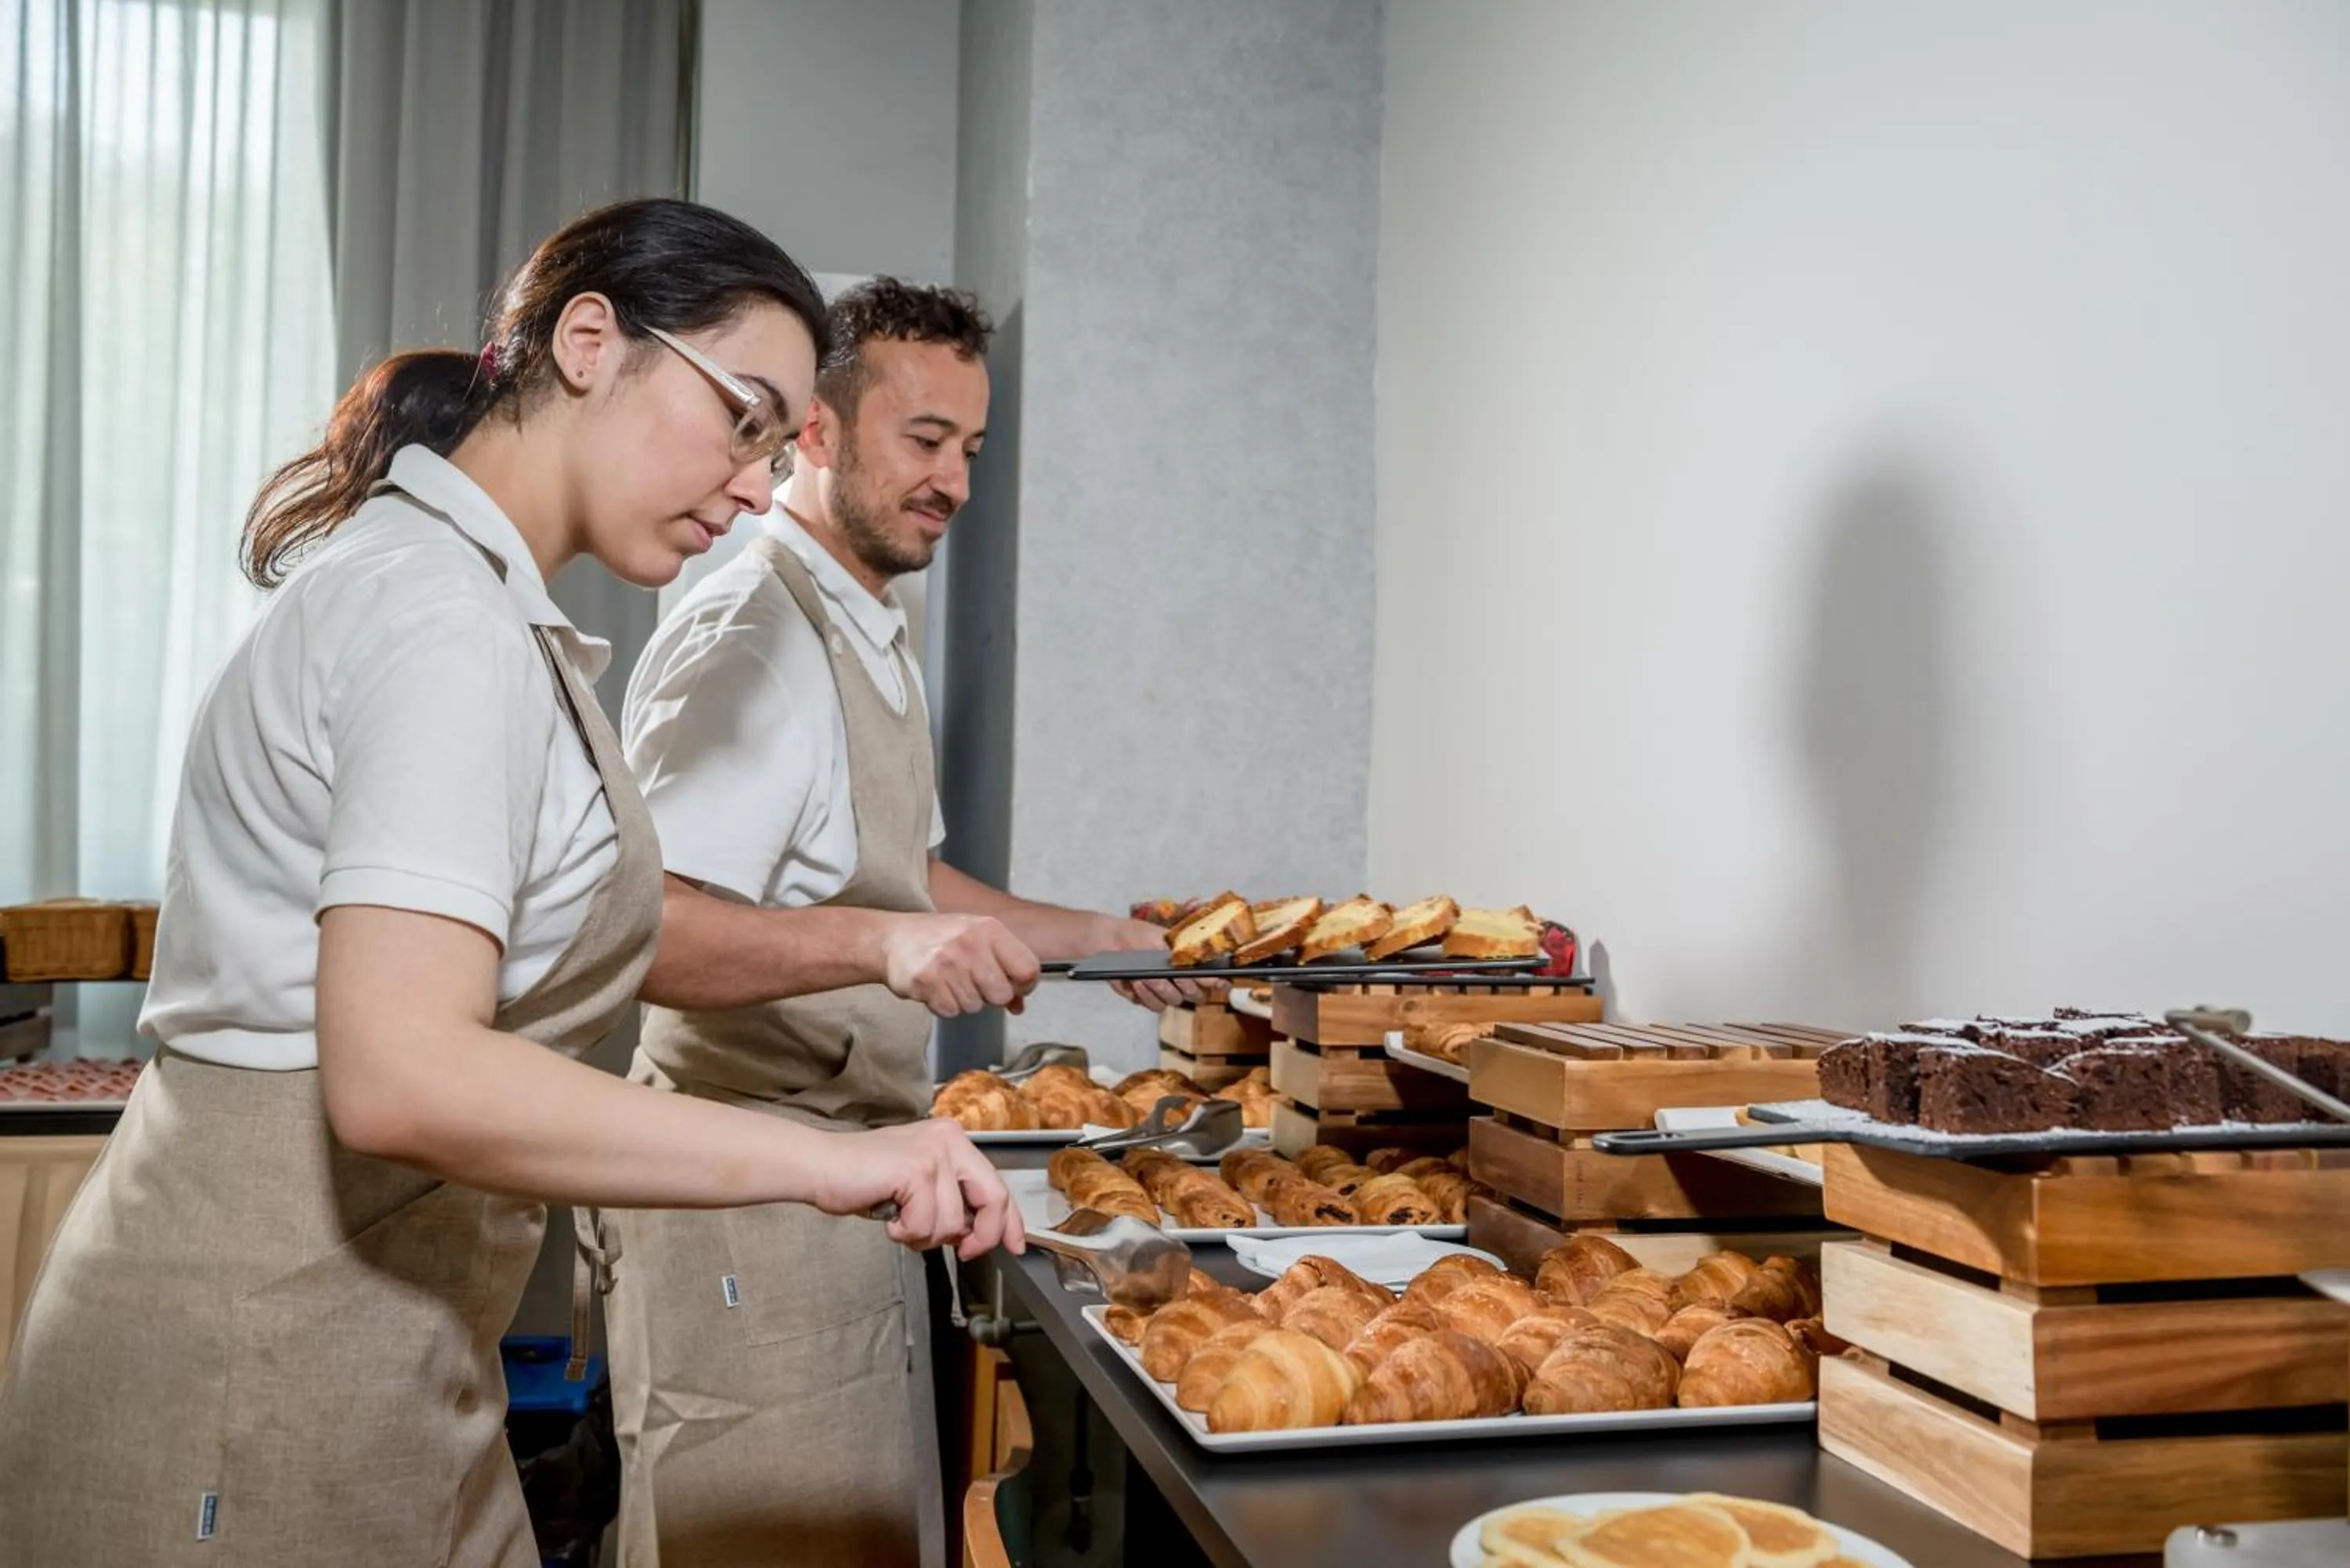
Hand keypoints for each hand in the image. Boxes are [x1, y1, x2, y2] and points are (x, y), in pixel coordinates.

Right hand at [811, 1118, 1025, 1259]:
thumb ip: (950, 1200)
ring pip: (952, 1221)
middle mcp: (950, 1139)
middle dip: (982, 1235)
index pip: (997, 1184)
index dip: (1010, 1221)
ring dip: (924, 1235)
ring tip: (900, 1222)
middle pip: (993, 1199)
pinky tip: (889, 1219)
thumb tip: (976, 1233)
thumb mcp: (920, 1185)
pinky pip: (926, 1224)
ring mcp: (934, 1153)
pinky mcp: (916, 1170)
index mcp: (953, 1139)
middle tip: (964, 1252)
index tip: (1015, 1246)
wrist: (822, 1166)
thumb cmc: (864, 1179)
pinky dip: (905, 1232)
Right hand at [879, 913, 1041, 1017]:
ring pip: (975, 1006)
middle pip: (1002, 994)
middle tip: (973, 983)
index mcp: (989, 929)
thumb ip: (1004, 967)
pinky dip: (944, 1005)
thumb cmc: (940, 938)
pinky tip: (935, 987)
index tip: (1014, 987)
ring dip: (964, 1000)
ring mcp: (947, 962)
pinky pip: (951, 1011)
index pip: (1028, 969)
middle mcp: (970, 943)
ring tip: (949, 980)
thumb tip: (1019, 1005)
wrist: (892, 938)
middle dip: (990, 996)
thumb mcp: (977, 940)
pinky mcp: (926, 981)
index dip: (1024, 985)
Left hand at [1095, 917, 1219, 1012]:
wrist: (1111, 942)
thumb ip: (1188, 955)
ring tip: (1145, 976)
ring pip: (1174, 1001)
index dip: (1219, 983)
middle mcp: (1181, 981)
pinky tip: (1136, 982)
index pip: (1214, 979)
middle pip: (1197, 996)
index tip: (1215, 982)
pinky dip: (1146, 995)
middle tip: (1174, 977)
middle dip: (1186, 986)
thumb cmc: (1140, 936)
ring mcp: (1165, 991)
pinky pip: (1154, 1006)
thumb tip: (1208, 966)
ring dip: (1160, 988)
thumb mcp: (1166, 939)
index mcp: (1190, 963)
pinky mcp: (1147, 999)